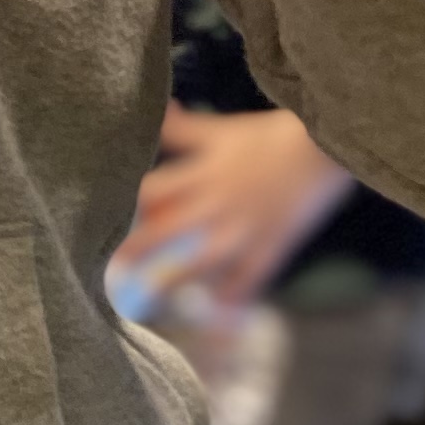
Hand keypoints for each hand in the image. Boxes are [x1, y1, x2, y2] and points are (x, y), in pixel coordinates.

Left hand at [116, 105, 353, 308]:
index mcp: (203, 173)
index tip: (95, 222)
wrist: (329, 147)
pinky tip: (215, 315)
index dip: (122, 207)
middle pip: (167, 228)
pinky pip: (250, 278)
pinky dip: (233, 297)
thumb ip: (183, 128)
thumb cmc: (271, 136)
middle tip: (105, 269)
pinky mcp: (273, 245)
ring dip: (175, 278)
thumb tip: (154, 109)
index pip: (152, 190)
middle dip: (135, 249)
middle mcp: (218, 202)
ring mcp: (246, 228)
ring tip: (149, 296)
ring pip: (204, 259)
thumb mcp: (222, 131)